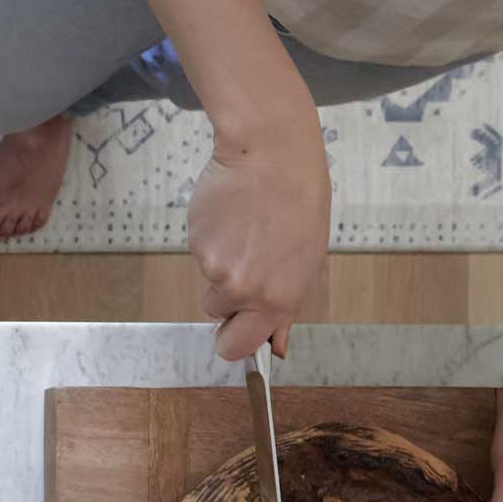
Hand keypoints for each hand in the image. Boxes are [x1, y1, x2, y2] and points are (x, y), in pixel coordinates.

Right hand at [188, 121, 330, 362]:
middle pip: (216, 318)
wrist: (271, 155)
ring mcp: (215, 266)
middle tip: (236, 279)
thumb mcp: (306, 261)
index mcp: (278, 299)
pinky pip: (202, 253)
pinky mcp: (196, 243)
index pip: (239, 346)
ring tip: (247, 231)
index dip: (234, 342)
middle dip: (223, 309)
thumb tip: (276, 345)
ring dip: (223, 263)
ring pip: (211, 279)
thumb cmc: (299, 201)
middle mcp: (244, 289)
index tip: (235, 333)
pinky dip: (214, 239)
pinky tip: (234, 217)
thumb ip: (285, 307)